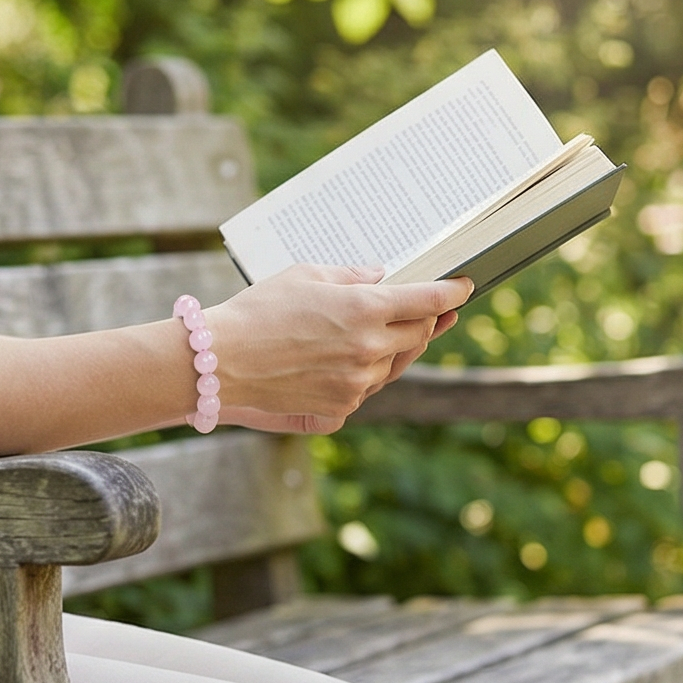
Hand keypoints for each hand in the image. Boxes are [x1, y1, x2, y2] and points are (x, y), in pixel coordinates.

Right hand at [209, 265, 472, 425]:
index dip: (453, 292)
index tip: (464, 287)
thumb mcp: (305, 276)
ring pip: (396, 364)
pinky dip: (367, 374)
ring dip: (395, 349)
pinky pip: (367, 388)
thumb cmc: (257, 312)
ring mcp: (356, 382)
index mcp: (366, 308)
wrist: (218, 364)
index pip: (429, 300)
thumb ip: (350, 276)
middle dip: (426, 319)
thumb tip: (380, 277)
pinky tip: (351, 362)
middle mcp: (369, 348)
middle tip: (427, 311)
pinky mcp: (339, 406)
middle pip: (419, 333)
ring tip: (382, 336)